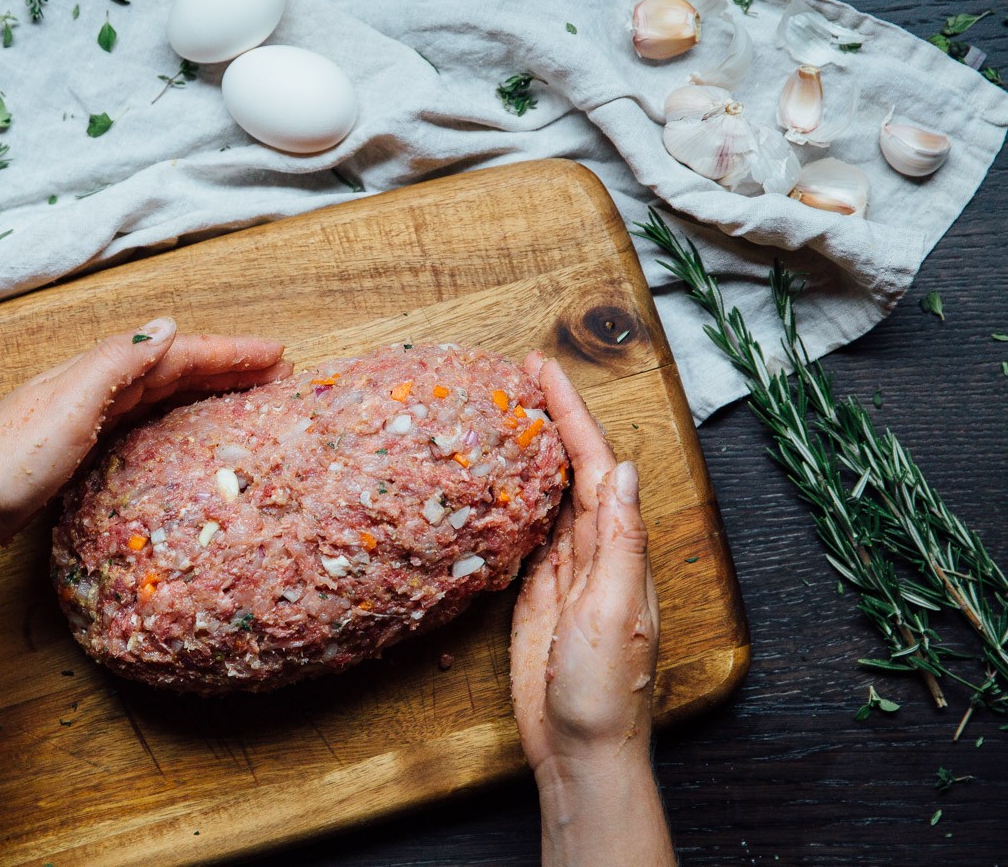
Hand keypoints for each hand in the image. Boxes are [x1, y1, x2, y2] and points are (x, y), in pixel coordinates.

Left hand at [0, 317, 290, 552]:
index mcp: (94, 372)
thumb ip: (117, 363)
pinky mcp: (75, 451)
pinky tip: (181, 425)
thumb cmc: (9, 458)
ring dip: (202, 388)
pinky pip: (140, 420)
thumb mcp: (69, 403)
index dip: (225, 352)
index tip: (275, 355)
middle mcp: (91, 388)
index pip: (174, 353)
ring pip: (157, 393)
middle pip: (170, 369)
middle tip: (276, 372)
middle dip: (223, 366)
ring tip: (244, 393)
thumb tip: (168, 325)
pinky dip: (171, 414)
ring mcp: (82, 419)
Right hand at [509, 353, 658, 775]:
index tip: (545, 371)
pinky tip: (501, 481)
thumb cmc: (603, 692)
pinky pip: (527, 533)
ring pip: (550, 495)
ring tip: (510, 410)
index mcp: (618, 550)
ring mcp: (565, 573)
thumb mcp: (614, 611)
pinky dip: (517, 499)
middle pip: (573, 469)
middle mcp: (595, 553)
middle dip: (553, 418)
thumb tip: (622, 471)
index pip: (595, 466)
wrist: (581, 750)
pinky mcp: (535, 595)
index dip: (572, 415)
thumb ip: (619, 542)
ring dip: (535, 450)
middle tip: (522, 374)